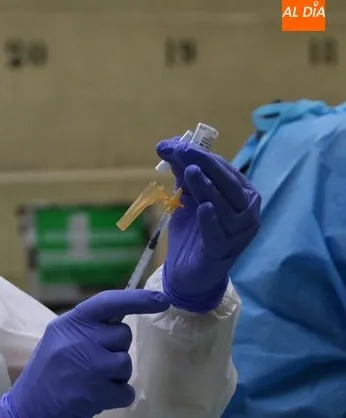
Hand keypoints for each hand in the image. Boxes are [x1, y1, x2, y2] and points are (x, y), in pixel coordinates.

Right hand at [0, 290, 170, 417]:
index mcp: (67, 324)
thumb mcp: (58, 343)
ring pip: (125, 363)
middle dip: (115, 351)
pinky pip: (126, 391)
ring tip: (91, 384)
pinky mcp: (94, 392)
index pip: (108, 302)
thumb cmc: (44, 378)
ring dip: (116, 377)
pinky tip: (95, 400)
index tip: (162, 299)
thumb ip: (85, 331)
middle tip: (92, 367)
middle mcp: (77, 339)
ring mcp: (86, 365)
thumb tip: (121, 321)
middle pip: (122, 335)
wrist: (25, 415)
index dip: (138, 299)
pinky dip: (117, 398)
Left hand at [156, 138, 260, 313]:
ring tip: (189, 172)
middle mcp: (248, 212)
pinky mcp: (225, 251)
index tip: (169, 145)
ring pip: (225, 207)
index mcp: (242, 194)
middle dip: (203, 164)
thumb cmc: (192, 232)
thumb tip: (169, 145)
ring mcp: (240, 233)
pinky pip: (219, 234)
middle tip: (181, 151)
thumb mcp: (187, 199)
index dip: (198, 154)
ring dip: (207, 188)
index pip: (222, 169)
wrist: (187, 272)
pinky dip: (211, 220)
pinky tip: (203, 208)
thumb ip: (183, 175)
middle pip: (227, 183)